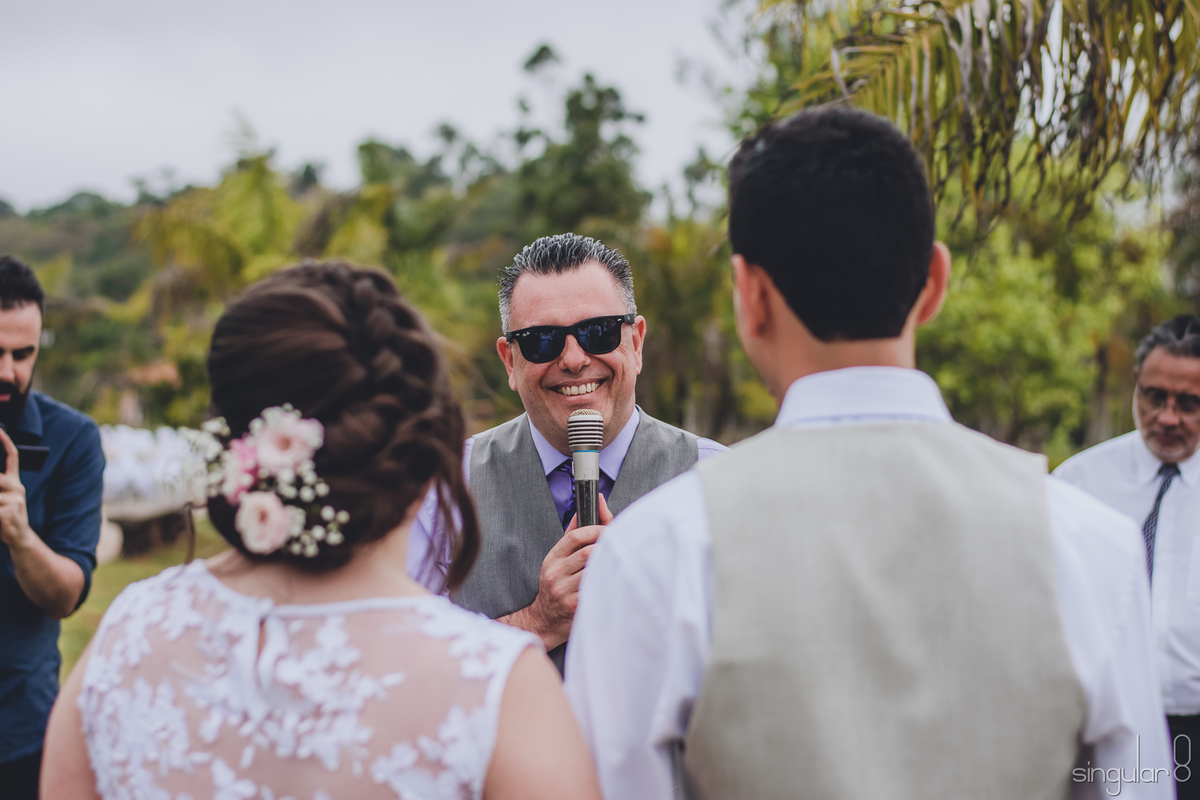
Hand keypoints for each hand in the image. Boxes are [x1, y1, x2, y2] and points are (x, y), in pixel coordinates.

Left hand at [0, 427, 31, 548]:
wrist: (20, 537)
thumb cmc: (6, 515)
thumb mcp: (3, 498)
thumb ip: (0, 485)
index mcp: (15, 483)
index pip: (13, 457)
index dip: (6, 443)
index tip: (0, 431)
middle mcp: (17, 488)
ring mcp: (15, 500)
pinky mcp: (8, 512)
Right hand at [517, 494, 613, 650]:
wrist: (544, 620)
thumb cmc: (554, 586)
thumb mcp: (556, 560)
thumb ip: (571, 536)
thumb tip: (582, 511)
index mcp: (552, 558)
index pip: (575, 536)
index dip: (595, 529)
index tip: (608, 529)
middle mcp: (556, 573)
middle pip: (588, 552)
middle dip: (606, 547)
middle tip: (618, 546)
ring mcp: (564, 590)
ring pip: (594, 570)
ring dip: (608, 564)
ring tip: (617, 561)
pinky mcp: (575, 605)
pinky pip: (596, 588)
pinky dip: (606, 581)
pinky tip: (613, 579)